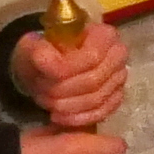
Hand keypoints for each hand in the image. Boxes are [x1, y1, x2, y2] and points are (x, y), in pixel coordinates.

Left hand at [11, 0, 125, 128]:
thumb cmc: (43, 55)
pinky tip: (58, 116)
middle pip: (94, 81)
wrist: (46, 71)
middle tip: (40, 92)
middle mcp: (118, 55)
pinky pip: (101, 113)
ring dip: (66, 105)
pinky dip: (77, 118)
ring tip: (47, 102)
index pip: (91, 57)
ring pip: (96, 99)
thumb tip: (47, 61)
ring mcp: (119, 78)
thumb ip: (40, 51)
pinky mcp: (116, 98)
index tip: (40, 77)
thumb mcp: (33, 47)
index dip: (66, 70)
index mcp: (103, 35)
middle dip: (62, 90)